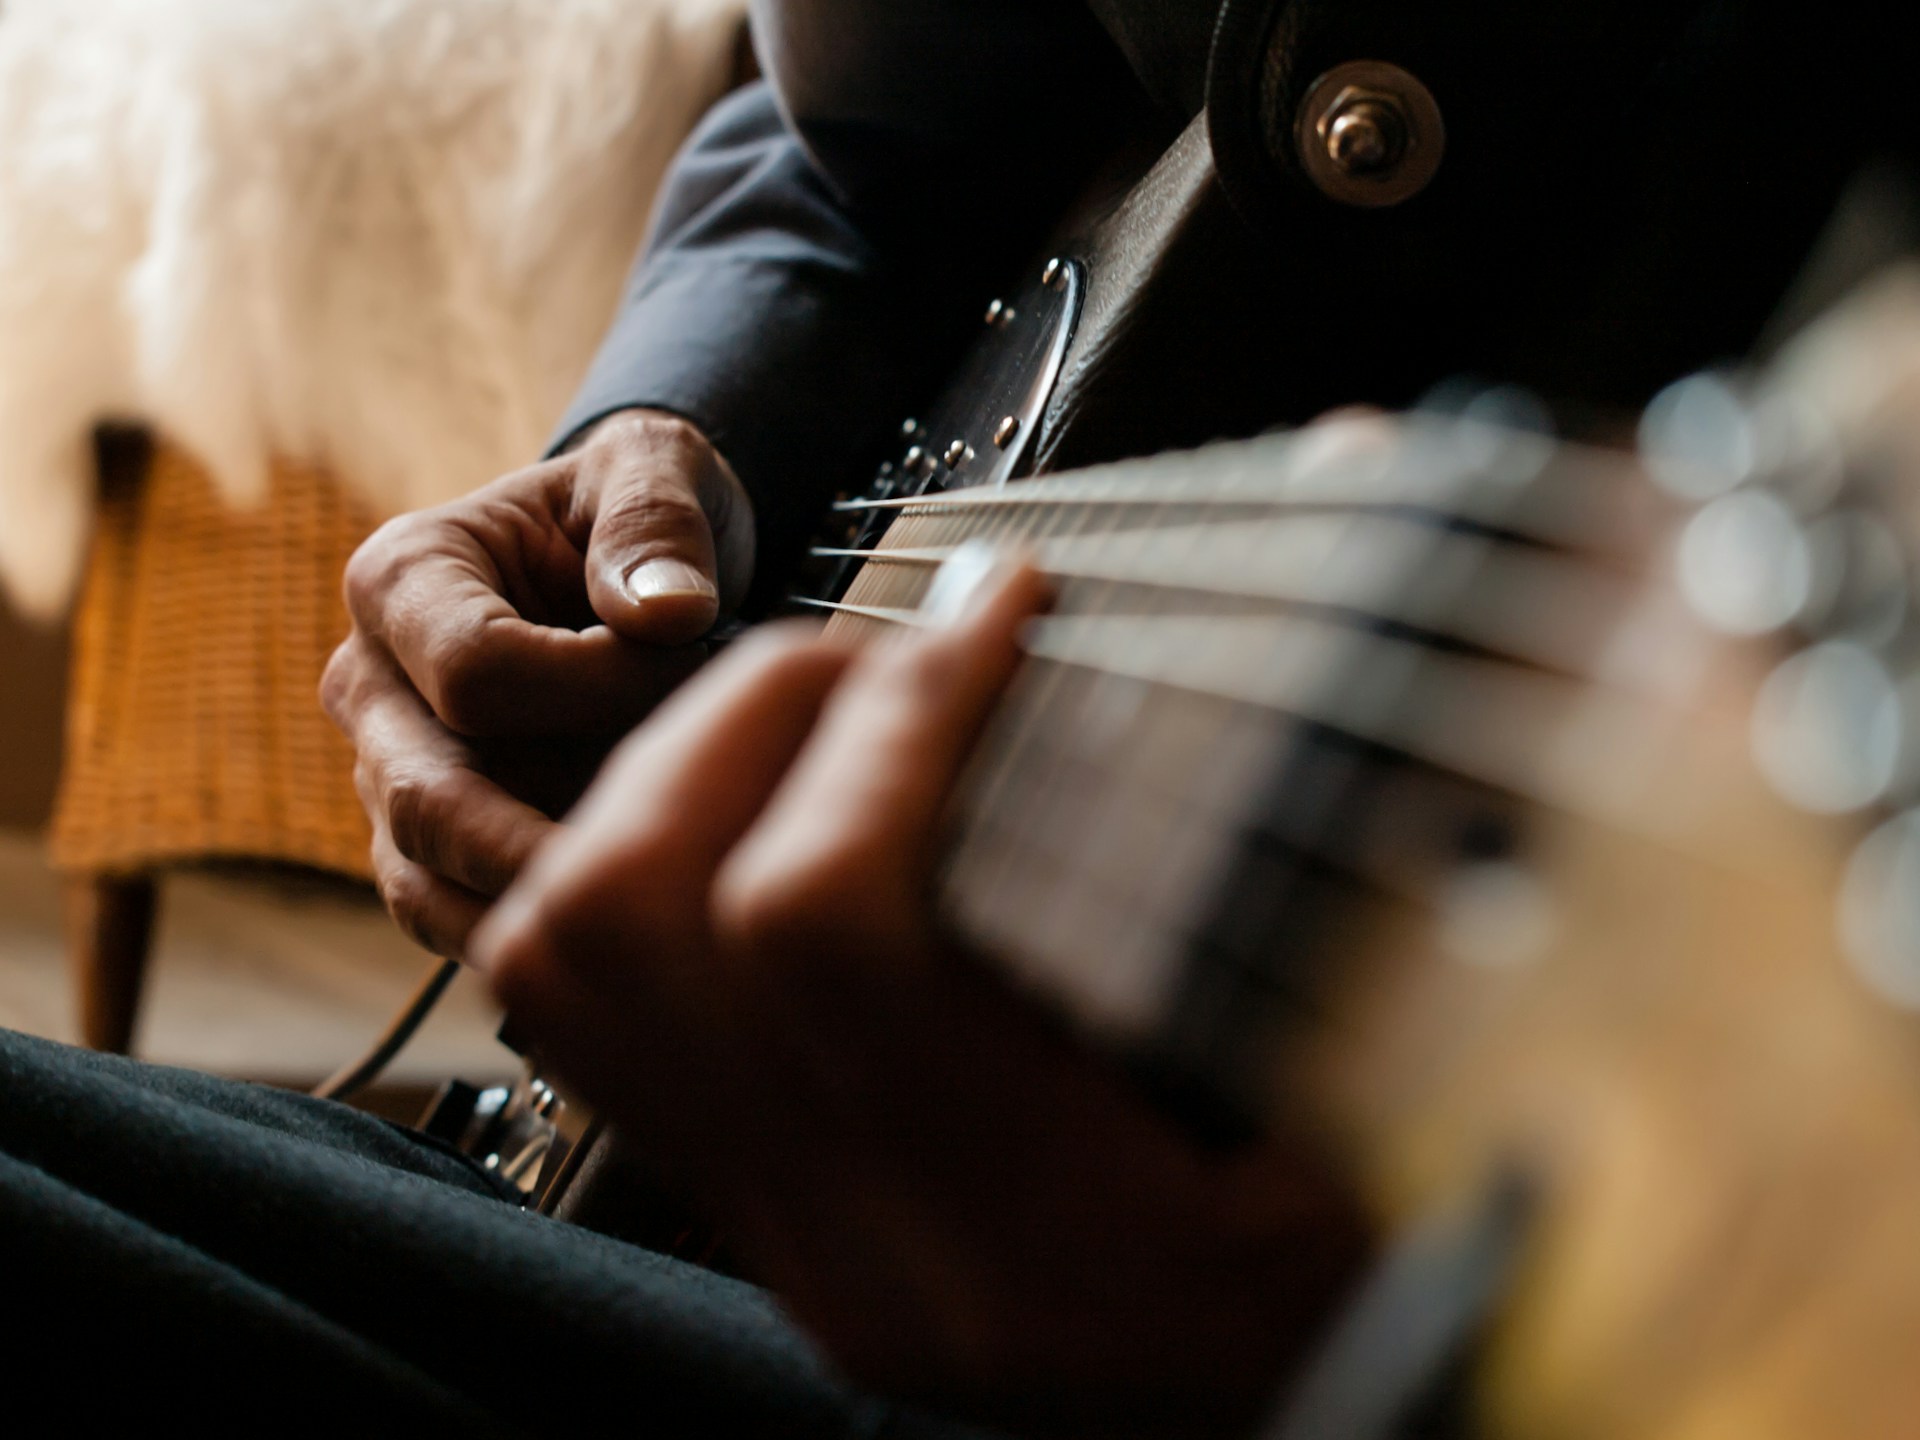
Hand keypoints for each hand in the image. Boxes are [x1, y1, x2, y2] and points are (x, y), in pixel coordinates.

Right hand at [322, 408, 752, 959]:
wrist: (630, 564)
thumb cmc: (640, 514)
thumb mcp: (660, 474)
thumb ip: (658, 523)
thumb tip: (667, 615)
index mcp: (403, 579)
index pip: (476, 674)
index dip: (595, 691)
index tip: (692, 671)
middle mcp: (368, 683)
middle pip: (433, 799)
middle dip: (566, 827)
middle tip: (685, 836)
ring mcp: (384, 772)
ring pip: (429, 880)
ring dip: (545, 895)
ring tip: (656, 890)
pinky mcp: (417, 843)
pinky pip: (445, 919)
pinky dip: (527, 934)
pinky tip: (619, 932)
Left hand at [471, 560, 1365, 1437]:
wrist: (1275, 1420)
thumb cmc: (1373, 1276)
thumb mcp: (1406, 1111)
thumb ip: (1356, 862)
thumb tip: (1364, 518)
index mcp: (1048, 1234)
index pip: (836, 931)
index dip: (898, 727)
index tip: (1003, 613)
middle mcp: (872, 1249)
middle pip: (645, 920)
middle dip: (760, 718)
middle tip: (906, 642)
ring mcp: (789, 1237)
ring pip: (576, 958)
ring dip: (676, 774)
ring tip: (829, 703)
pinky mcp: (758, 1211)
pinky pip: (587, 1014)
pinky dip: (640, 860)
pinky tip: (769, 804)